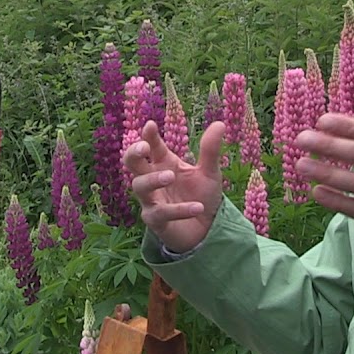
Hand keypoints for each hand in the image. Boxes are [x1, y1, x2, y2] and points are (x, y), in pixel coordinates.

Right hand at [123, 119, 225, 251]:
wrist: (207, 229)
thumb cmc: (201, 196)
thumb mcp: (210, 172)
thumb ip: (210, 150)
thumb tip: (220, 123)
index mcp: (163, 163)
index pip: (152, 145)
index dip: (149, 136)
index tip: (150, 125)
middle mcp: (153, 179)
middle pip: (132, 163)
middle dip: (133, 153)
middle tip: (144, 148)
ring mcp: (151, 200)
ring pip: (139, 186)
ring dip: (153, 179)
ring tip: (170, 176)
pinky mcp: (155, 220)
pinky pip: (161, 213)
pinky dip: (179, 209)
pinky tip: (197, 207)